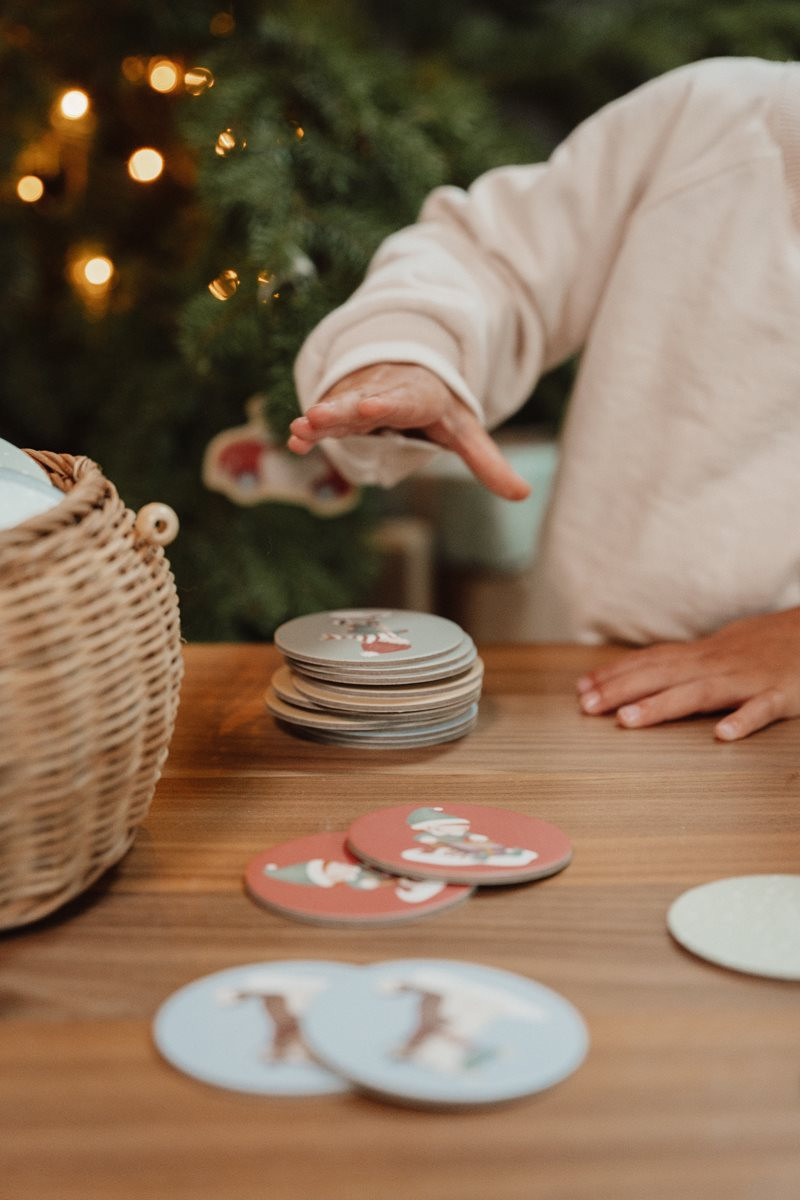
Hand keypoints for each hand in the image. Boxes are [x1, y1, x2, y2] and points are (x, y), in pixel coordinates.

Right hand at [288, 363, 530, 500]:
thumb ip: (489, 464)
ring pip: (338, 407)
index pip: (402, 401)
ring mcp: (359, 398)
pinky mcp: (341, 406)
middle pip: (361, 402)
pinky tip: (293, 440)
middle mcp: (384, 393)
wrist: (410, 370)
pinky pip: (324, 418)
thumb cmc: (439, 407)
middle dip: (340, 410)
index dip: (386, 404)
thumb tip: (524, 494)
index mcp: (418, 396)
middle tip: (318, 417)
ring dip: (319, 418)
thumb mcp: (466, 432)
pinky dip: (309, 428)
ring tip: (299, 429)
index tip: (370, 407)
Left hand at [576, 608, 799, 739]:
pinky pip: (760, 709)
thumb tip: (641, 673)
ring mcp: (747, 680)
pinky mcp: (780, 695)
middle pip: (662, 676)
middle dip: (620, 691)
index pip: (650, 662)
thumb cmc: (763, 647)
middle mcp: (717, 664)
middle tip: (586, 707)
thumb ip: (683, 664)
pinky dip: (743, 720)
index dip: (614, 675)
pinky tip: (723, 735)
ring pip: (699, 693)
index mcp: (702, 655)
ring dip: (661, 705)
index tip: (580, 690)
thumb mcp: (718, 650)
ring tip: (628, 721)